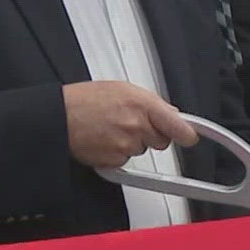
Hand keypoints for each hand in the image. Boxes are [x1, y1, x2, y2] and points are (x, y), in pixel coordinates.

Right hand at [64, 81, 198, 168]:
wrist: (59, 116)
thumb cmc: (85, 100)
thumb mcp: (122, 89)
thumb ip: (149, 102)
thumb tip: (169, 113)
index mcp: (143, 104)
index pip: (178, 126)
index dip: (186, 134)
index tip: (190, 137)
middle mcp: (137, 126)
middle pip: (161, 140)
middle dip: (152, 134)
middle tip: (132, 124)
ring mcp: (126, 145)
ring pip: (142, 149)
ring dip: (132, 142)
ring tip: (111, 128)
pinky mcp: (114, 160)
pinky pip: (126, 160)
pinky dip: (117, 152)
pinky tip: (105, 139)